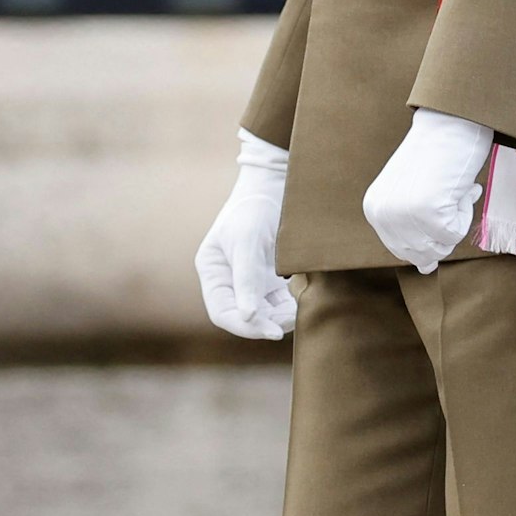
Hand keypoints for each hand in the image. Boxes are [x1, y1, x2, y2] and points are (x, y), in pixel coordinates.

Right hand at [195, 133, 297, 340]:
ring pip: (264, 311)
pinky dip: (289, 304)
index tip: (271, 331)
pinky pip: (278, 300)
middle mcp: (228, 279)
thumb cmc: (254, 207)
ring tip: (300, 310)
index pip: (222, 312)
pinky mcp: (269, 276)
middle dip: (266, 323)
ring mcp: (249, 279)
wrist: (275, 183)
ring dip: (280, 316)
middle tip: (291, 324)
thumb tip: (248, 316)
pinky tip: (304, 297)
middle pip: (244, 316)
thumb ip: (246, 279)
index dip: (244, 327)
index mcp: (212, 271)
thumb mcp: (248, 241)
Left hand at [362, 108, 494, 272]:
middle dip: (444, 228)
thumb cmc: (437, 154)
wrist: (450, 123)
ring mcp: (403, 215)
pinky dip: (465, 210)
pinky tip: (459, 186)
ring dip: (456, 218)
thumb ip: (414, 231)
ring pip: (442, 245)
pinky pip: (456, 233)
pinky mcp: (428, 213)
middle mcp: (383, 215)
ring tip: (451, 189)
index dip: (430, 233)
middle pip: (423, 253)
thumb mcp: (414, 195)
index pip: (404, 249)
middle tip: (447, 194)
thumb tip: (425, 269)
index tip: (437, 203)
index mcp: (375, 210)